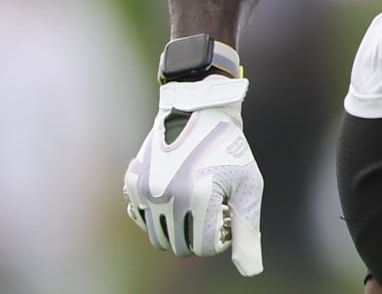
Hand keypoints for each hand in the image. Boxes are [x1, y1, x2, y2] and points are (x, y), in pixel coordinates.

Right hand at [123, 74, 264, 275]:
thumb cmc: (231, 148)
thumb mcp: (248, 186)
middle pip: (179, 248)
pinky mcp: (131, 182)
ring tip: (196, 202)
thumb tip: (250, 272)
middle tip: (213, 207)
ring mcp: (144, 190)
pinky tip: (176, 193)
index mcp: (196, 197)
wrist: (198, 109)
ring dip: (178, 228)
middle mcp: (165, 196)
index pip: (203, 248)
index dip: (221, 236)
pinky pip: (141, 219)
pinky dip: (158, 215)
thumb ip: (248, 231)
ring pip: (158, 238)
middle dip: (199, 235)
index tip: (228, 212)